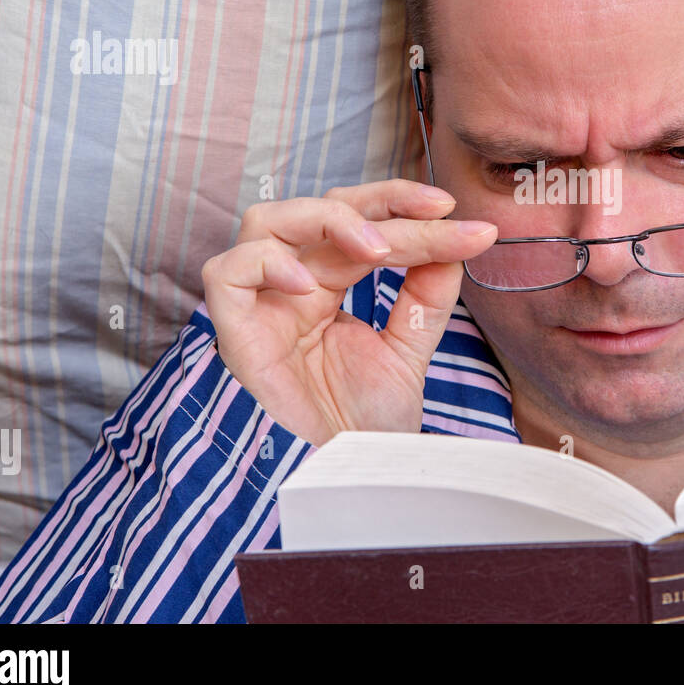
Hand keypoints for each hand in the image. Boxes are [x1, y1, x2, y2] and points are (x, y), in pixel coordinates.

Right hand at [201, 180, 497, 445]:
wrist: (342, 483)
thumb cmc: (361, 425)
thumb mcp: (407, 350)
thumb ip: (425, 296)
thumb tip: (455, 241)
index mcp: (326, 283)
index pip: (360, 224)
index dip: (404, 207)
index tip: (457, 212)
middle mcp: (290, 286)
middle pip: (321, 210)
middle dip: (381, 201)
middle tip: (436, 212)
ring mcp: (259, 306)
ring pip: (267, 222)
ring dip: (328, 219)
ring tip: (378, 248)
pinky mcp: (234, 333)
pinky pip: (226, 274)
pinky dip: (266, 264)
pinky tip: (312, 283)